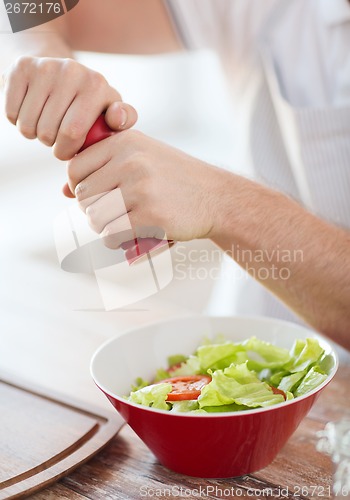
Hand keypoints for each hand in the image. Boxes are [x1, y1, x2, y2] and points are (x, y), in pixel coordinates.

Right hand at [1, 56, 137, 159]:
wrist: (60, 69)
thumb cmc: (90, 103)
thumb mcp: (110, 110)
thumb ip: (124, 119)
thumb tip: (116, 118)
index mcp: (97, 85)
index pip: (72, 133)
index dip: (66, 150)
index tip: (68, 150)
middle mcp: (72, 71)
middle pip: (47, 132)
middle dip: (50, 143)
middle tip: (57, 134)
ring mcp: (45, 67)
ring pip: (27, 126)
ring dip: (34, 134)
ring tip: (45, 123)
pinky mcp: (21, 67)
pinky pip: (11, 114)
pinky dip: (18, 120)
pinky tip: (31, 111)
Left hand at [66, 130, 225, 247]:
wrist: (216, 197)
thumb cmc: (174, 179)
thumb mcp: (142, 159)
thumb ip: (103, 168)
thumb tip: (63, 190)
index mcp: (125, 143)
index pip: (74, 169)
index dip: (79, 188)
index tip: (98, 196)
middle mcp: (131, 162)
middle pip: (83, 197)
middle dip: (94, 211)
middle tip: (116, 214)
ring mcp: (141, 189)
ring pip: (94, 219)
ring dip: (105, 229)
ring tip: (124, 226)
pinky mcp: (151, 217)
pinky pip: (112, 236)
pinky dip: (118, 242)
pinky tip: (133, 236)